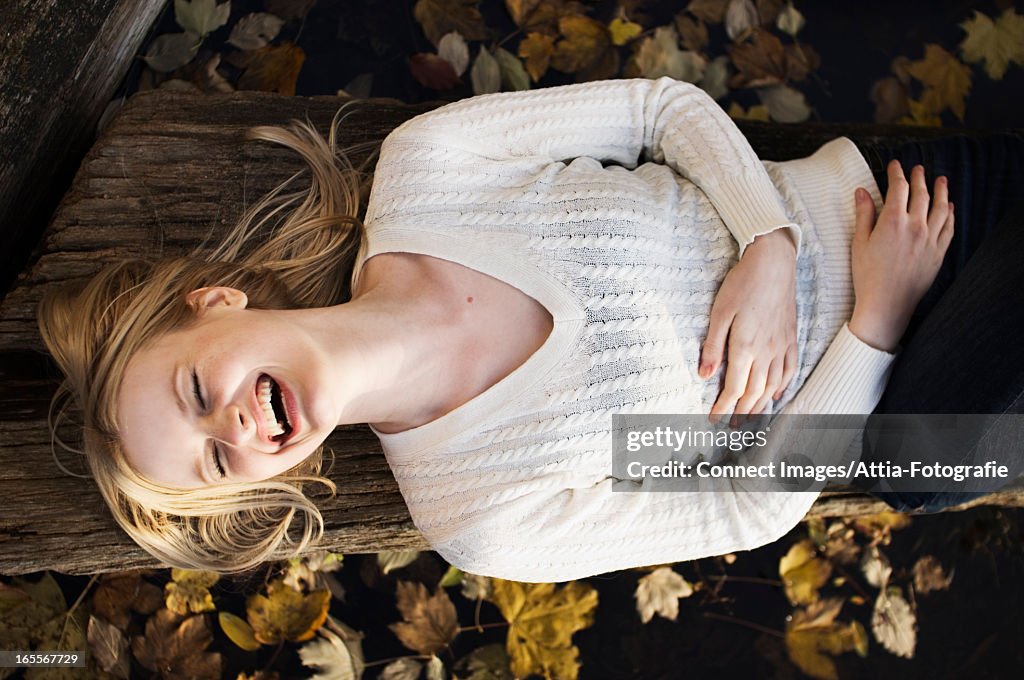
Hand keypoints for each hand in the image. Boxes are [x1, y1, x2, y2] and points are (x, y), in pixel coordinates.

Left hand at [700, 229, 798, 423]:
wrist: (773, 262)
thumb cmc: (742, 284)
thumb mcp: (719, 313)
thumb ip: (712, 347)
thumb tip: (704, 375)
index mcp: (745, 347)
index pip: (734, 388)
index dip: (724, 407)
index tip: (714, 419)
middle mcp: (767, 351)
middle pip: (754, 391)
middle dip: (742, 412)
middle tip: (732, 426)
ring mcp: (782, 345)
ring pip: (773, 385)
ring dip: (761, 405)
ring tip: (751, 417)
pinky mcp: (791, 337)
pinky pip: (790, 369)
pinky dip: (783, 386)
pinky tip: (775, 394)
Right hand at [848, 160, 953, 351]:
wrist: (886, 304)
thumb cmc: (868, 276)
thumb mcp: (859, 243)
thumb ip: (864, 215)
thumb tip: (862, 193)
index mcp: (893, 222)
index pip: (899, 188)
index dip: (897, 174)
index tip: (896, 166)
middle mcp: (916, 226)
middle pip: (922, 194)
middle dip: (920, 178)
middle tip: (918, 168)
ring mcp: (930, 240)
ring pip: (941, 207)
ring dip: (941, 191)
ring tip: (940, 181)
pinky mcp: (938, 253)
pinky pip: (949, 227)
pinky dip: (951, 213)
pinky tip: (949, 207)